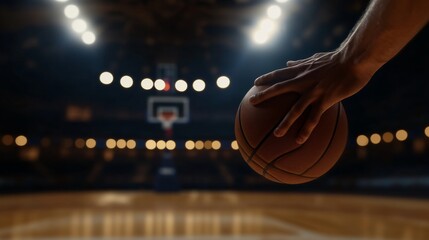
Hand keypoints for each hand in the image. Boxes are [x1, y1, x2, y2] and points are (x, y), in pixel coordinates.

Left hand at [249, 50, 373, 143]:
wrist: (355, 59)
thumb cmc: (339, 58)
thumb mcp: (316, 58)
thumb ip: (302, 62)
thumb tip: (289, 63)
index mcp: (302, 70)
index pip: (280, 73)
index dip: (267, 77)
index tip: (255, 82)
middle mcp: (303, 81)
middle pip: (278, 89)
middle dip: (263, 95)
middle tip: (251, 102)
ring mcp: (313, 91)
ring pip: (295, 109)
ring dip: (284, 122)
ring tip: (276, 134)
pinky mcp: (325, 100)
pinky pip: (314, 118)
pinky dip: (306, 130)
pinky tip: (300, 140)